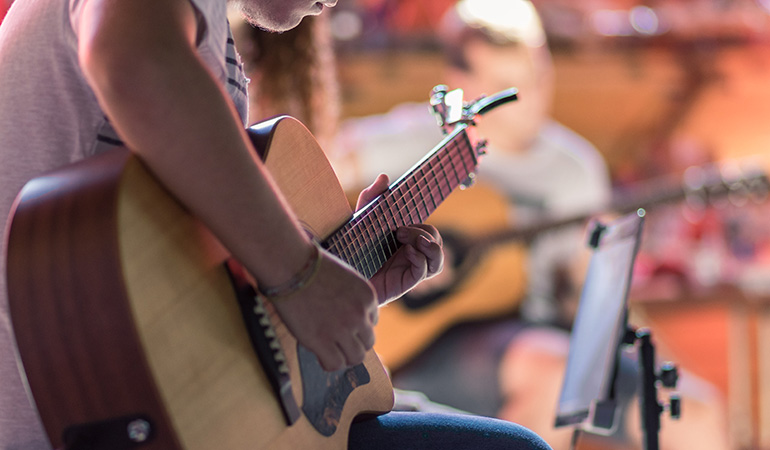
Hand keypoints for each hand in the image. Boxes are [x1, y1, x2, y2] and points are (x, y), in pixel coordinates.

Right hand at [270, 252, 377, 371]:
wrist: (290, 266)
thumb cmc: (311, 267)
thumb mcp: (345, 278)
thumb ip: (353, 298)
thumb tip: (351, 318)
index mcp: (368, 297)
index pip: (372, 322)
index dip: (357, 325)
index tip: (342, 323)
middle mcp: (360, 314)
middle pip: (368, 342)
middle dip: (353, 342)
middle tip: (337, 341)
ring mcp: (342, 329)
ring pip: (355, 357)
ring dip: (344, 355)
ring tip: (330, 350)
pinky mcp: (322, 341)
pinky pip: (335, 364)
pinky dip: (329, 362)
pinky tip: (320, 354)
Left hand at [356, 174, 443, 303]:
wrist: (338, 275)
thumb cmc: (348, 249)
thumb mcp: (360, 220)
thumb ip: (371, 198)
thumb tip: (385, 177)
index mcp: (402, 241)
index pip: (427, 231)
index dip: (422, 225)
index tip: (404, 220)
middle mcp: (409, 255)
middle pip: (435, 241)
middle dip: (423, 232)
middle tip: (399, 231)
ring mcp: (408, 269)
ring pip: (437, 260)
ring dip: (431, 246)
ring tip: (414, 242)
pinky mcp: (405, 282)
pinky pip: (425, 271)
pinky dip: (421, 259)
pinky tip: (407, 252)